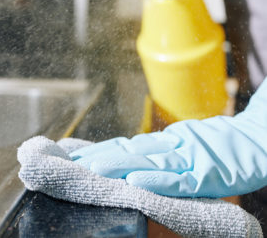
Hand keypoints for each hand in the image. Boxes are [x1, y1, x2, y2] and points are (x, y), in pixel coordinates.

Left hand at [70, 78, 266, 197]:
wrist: (256, 138)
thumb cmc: (221, 144)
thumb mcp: (186, 141)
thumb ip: (162, 148)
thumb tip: (133, 153)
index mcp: (168, 141)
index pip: (129, 146)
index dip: (103, 150)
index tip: (79, 156)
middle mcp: (173, 147)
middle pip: (132, 152)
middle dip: (102, 158)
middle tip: (73, 163)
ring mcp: (189, 159)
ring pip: (149, 163)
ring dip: (120, 166)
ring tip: (92, 170)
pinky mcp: (207, 174)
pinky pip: (179, 181)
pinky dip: (157, 180)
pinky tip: (135, 183)